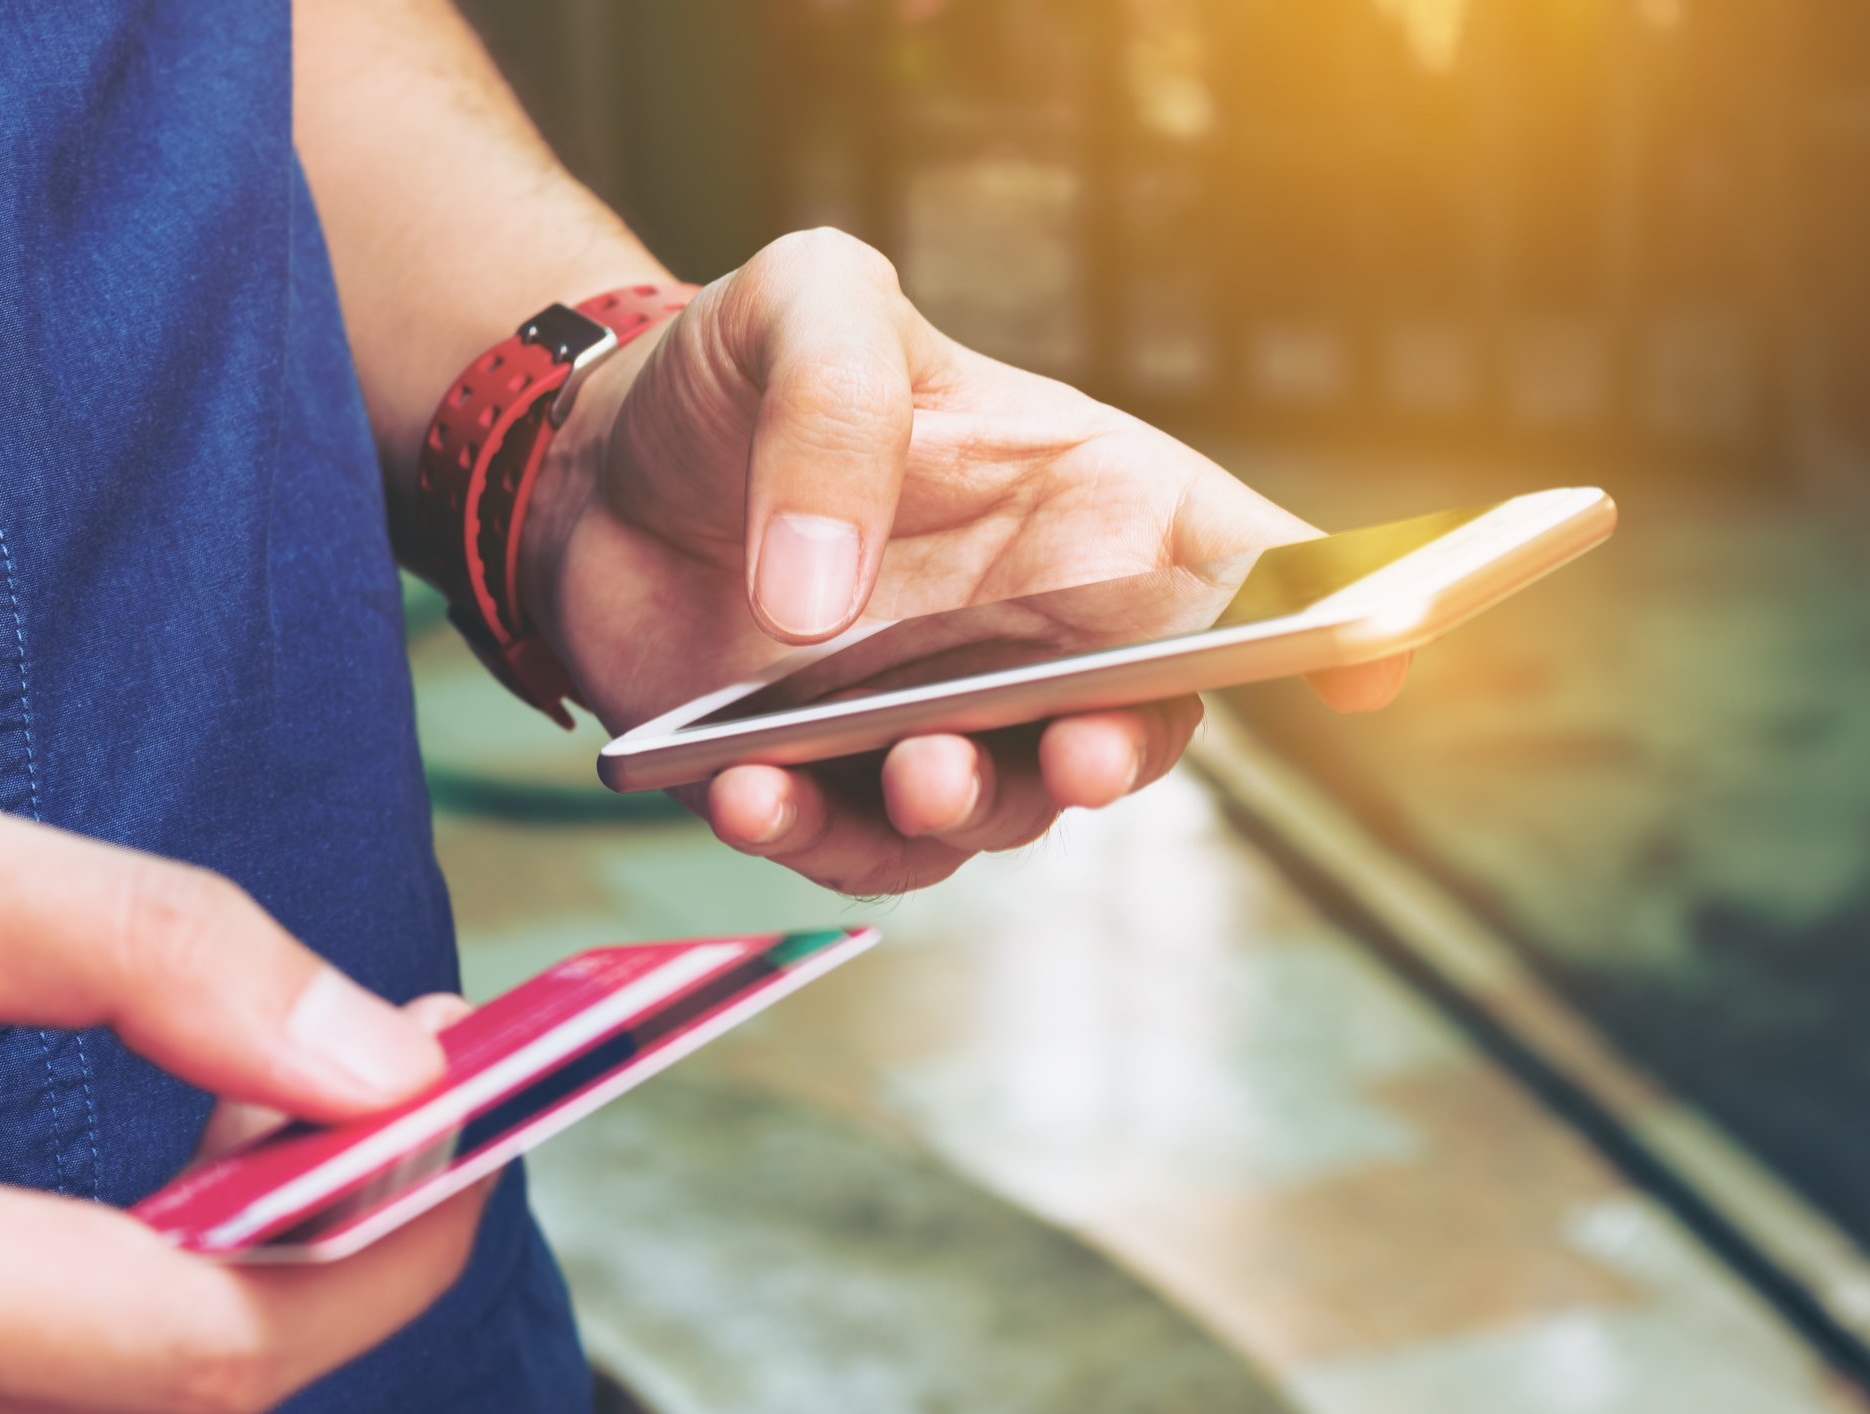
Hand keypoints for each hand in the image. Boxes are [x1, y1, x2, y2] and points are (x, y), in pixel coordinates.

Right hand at [0, 763, 480, 1413]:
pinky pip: (62, 1397)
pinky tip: (198, 1179)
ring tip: (301, 1102)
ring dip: (269, 1266)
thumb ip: (138, 948)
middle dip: (351, 1239)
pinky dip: (173, 1297)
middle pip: (190, 1394)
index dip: (380, 1237)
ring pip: (137, 1409)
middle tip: (413, 1069)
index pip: (191, 1337)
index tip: (478, 1100)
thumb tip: (381, 1059)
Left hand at [523, 229, 1405, 894]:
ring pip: (1004, 806)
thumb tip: (826, 608)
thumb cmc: (734, 365)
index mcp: (1077, 497)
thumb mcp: (803, 302)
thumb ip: (836, 415)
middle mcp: (1032, 624)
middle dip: (1125, 747)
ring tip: (901, 769)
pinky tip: (745, 791)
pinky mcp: (830, 780)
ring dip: (965, 806)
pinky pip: (855, 844)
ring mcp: (936, 714)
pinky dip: (811, 835)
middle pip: (1139, 715)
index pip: (1231, 557)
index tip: (1384, 654)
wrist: (594, 460)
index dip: (1328, 609)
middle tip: (1076, 747)